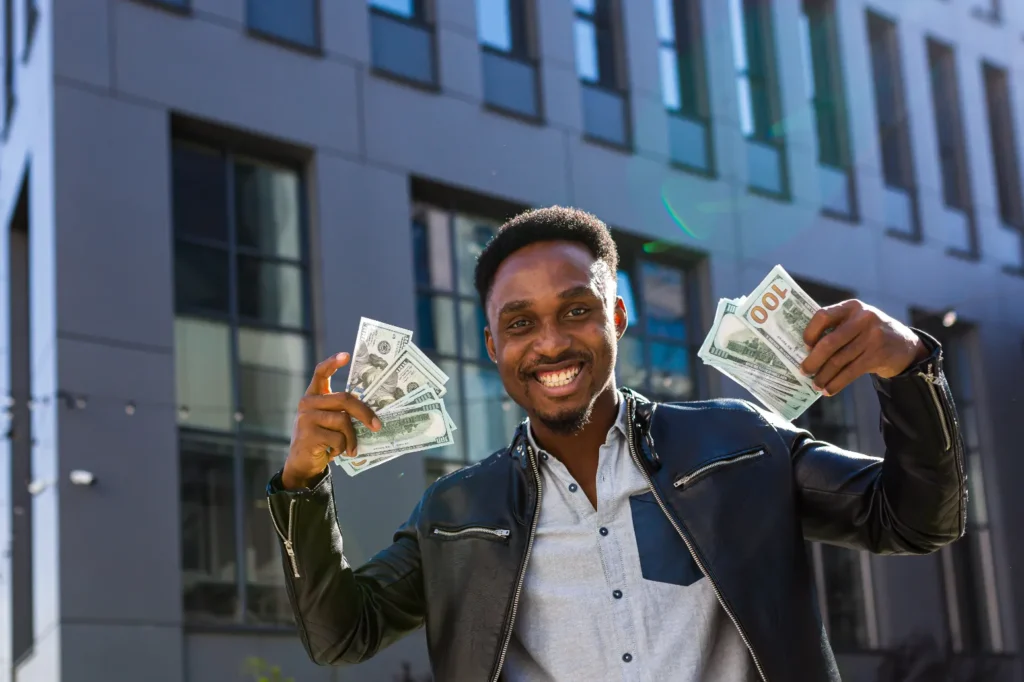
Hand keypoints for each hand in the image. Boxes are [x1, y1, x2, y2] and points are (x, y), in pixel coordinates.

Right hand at [281, 352, 381, 489]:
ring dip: (351, 438)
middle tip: (377, 425)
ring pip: (343, 421)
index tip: (346, 355)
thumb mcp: (330, 423)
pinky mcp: (308, 434)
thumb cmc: (322, 440)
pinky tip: (334, 453)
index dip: (332, 363)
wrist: (302, 464)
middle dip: (364, 413)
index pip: (320, 373)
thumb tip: (372, 413)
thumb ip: (342, 412)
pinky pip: (338, 438)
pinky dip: (342, 448)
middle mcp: (307, 403)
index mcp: (314, 396)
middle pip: (344, 399)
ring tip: (350, 448)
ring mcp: (306, 418)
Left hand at [799, 300, 927, 396]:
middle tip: (804, 371)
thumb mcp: (856, 321)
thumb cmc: (869, 333)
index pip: (823, 316)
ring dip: (824, 376)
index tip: (804, 346)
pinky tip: (828, 390)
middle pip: (830, 342)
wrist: (904, 344)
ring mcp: (872, 337)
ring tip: (816, 384)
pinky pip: (851, 372)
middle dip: (813, 360)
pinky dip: (837, 383)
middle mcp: (863, 319)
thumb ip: (836, 328)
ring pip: (839, 360)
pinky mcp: (878, 355)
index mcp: (851, 307)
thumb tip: (805, 352)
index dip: (810, 332)